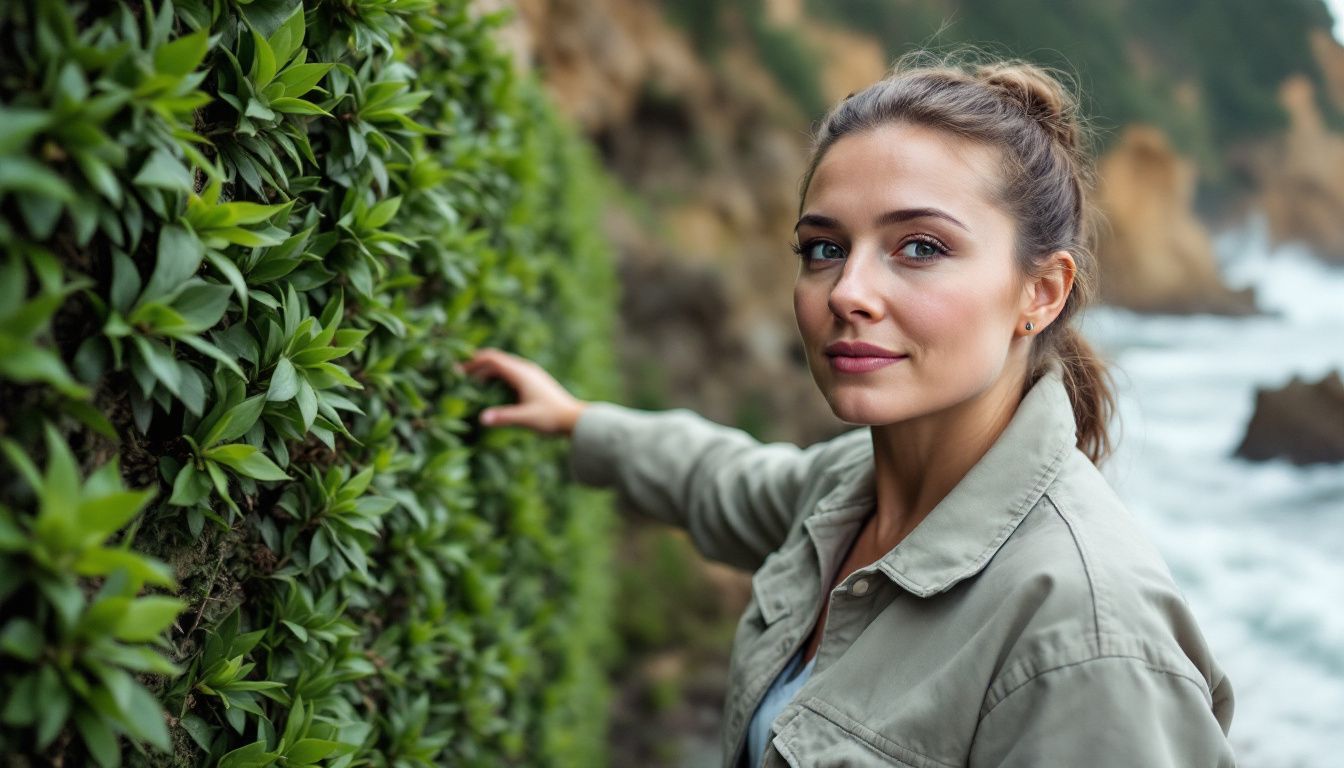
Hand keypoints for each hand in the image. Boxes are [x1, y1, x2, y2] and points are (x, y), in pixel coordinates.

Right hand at [461, 348, 590, 435]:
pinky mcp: (533, 380)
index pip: (492, 359)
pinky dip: (495, 374)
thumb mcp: (526, 418)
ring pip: (503, 364)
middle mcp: (525, 369)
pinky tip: (489, 386)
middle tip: (457, 373)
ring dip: (486, 369)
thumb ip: (504, 417)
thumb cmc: (551, 418)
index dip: (473, 361)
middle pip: (496, 359)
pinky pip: (509, 371)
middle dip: (476, 364)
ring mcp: (530, 373)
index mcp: (521, 373)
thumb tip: (481, 419)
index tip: (456, 369)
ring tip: (469, 380)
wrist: (574, 419)